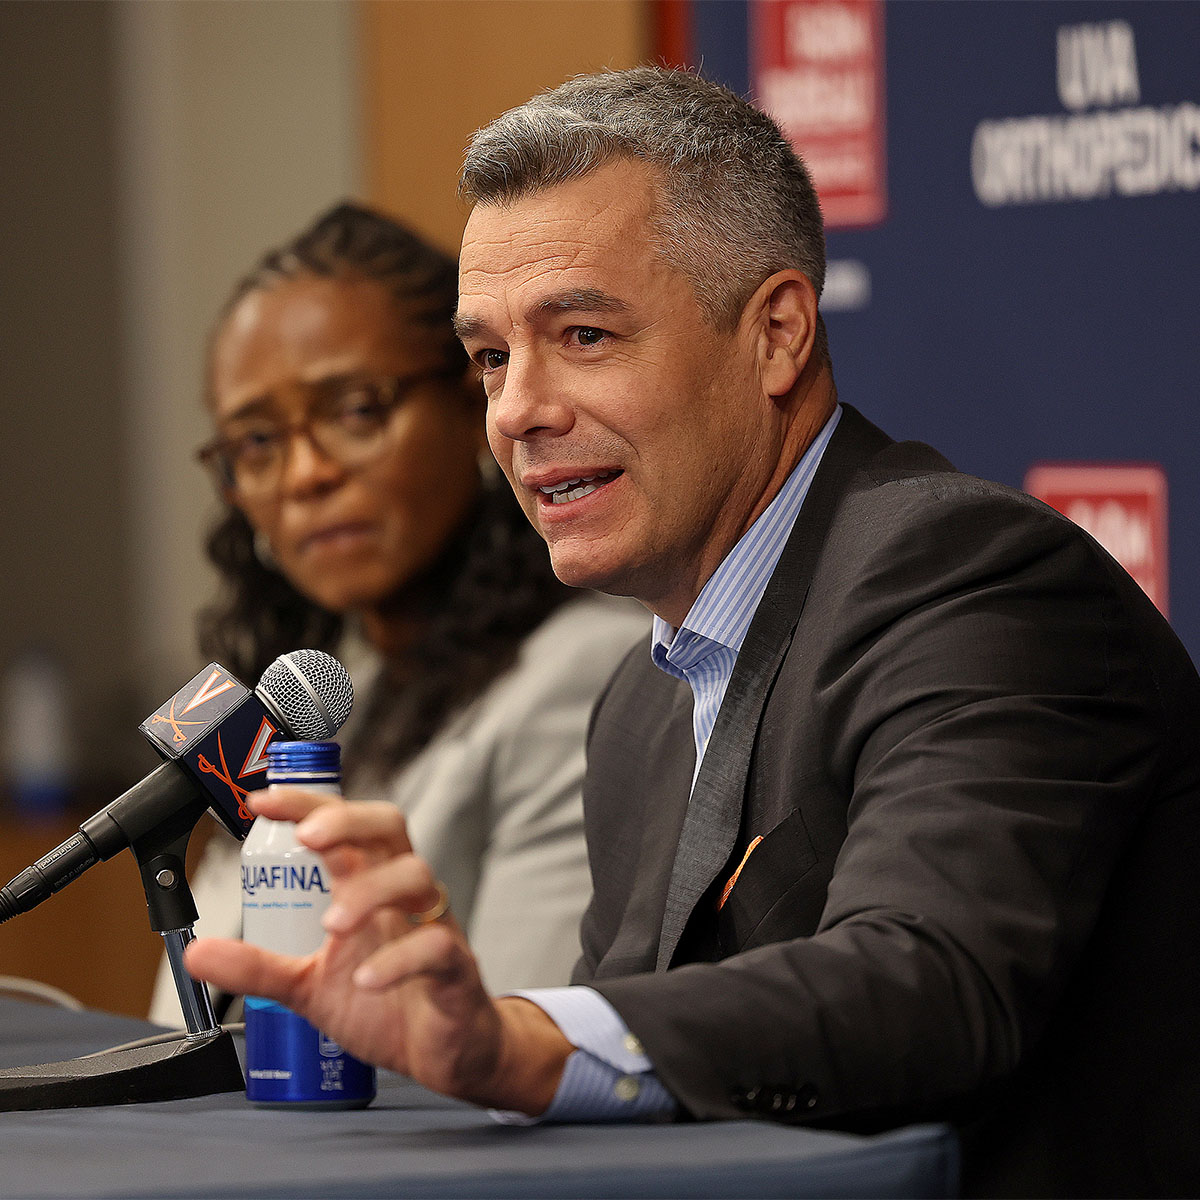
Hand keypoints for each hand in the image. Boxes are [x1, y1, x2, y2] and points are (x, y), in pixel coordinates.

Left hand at [184, 786, 571, 1112]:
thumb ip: (257, 967)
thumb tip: (195, 952)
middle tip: (308, 837)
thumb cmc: (382, 1005)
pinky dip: (399, 959)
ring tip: (331, 925)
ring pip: (417, 876)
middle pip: (388, 827)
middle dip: (347, 822)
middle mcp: (401, 895)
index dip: (306, 805)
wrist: (440, 1052)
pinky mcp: (455, 967)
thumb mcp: (307, 986)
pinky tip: (366, 979)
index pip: (342, 826)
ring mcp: (433, 924)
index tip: (262, 802)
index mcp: (367, 885)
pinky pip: (436, 946)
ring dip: (370, 892)